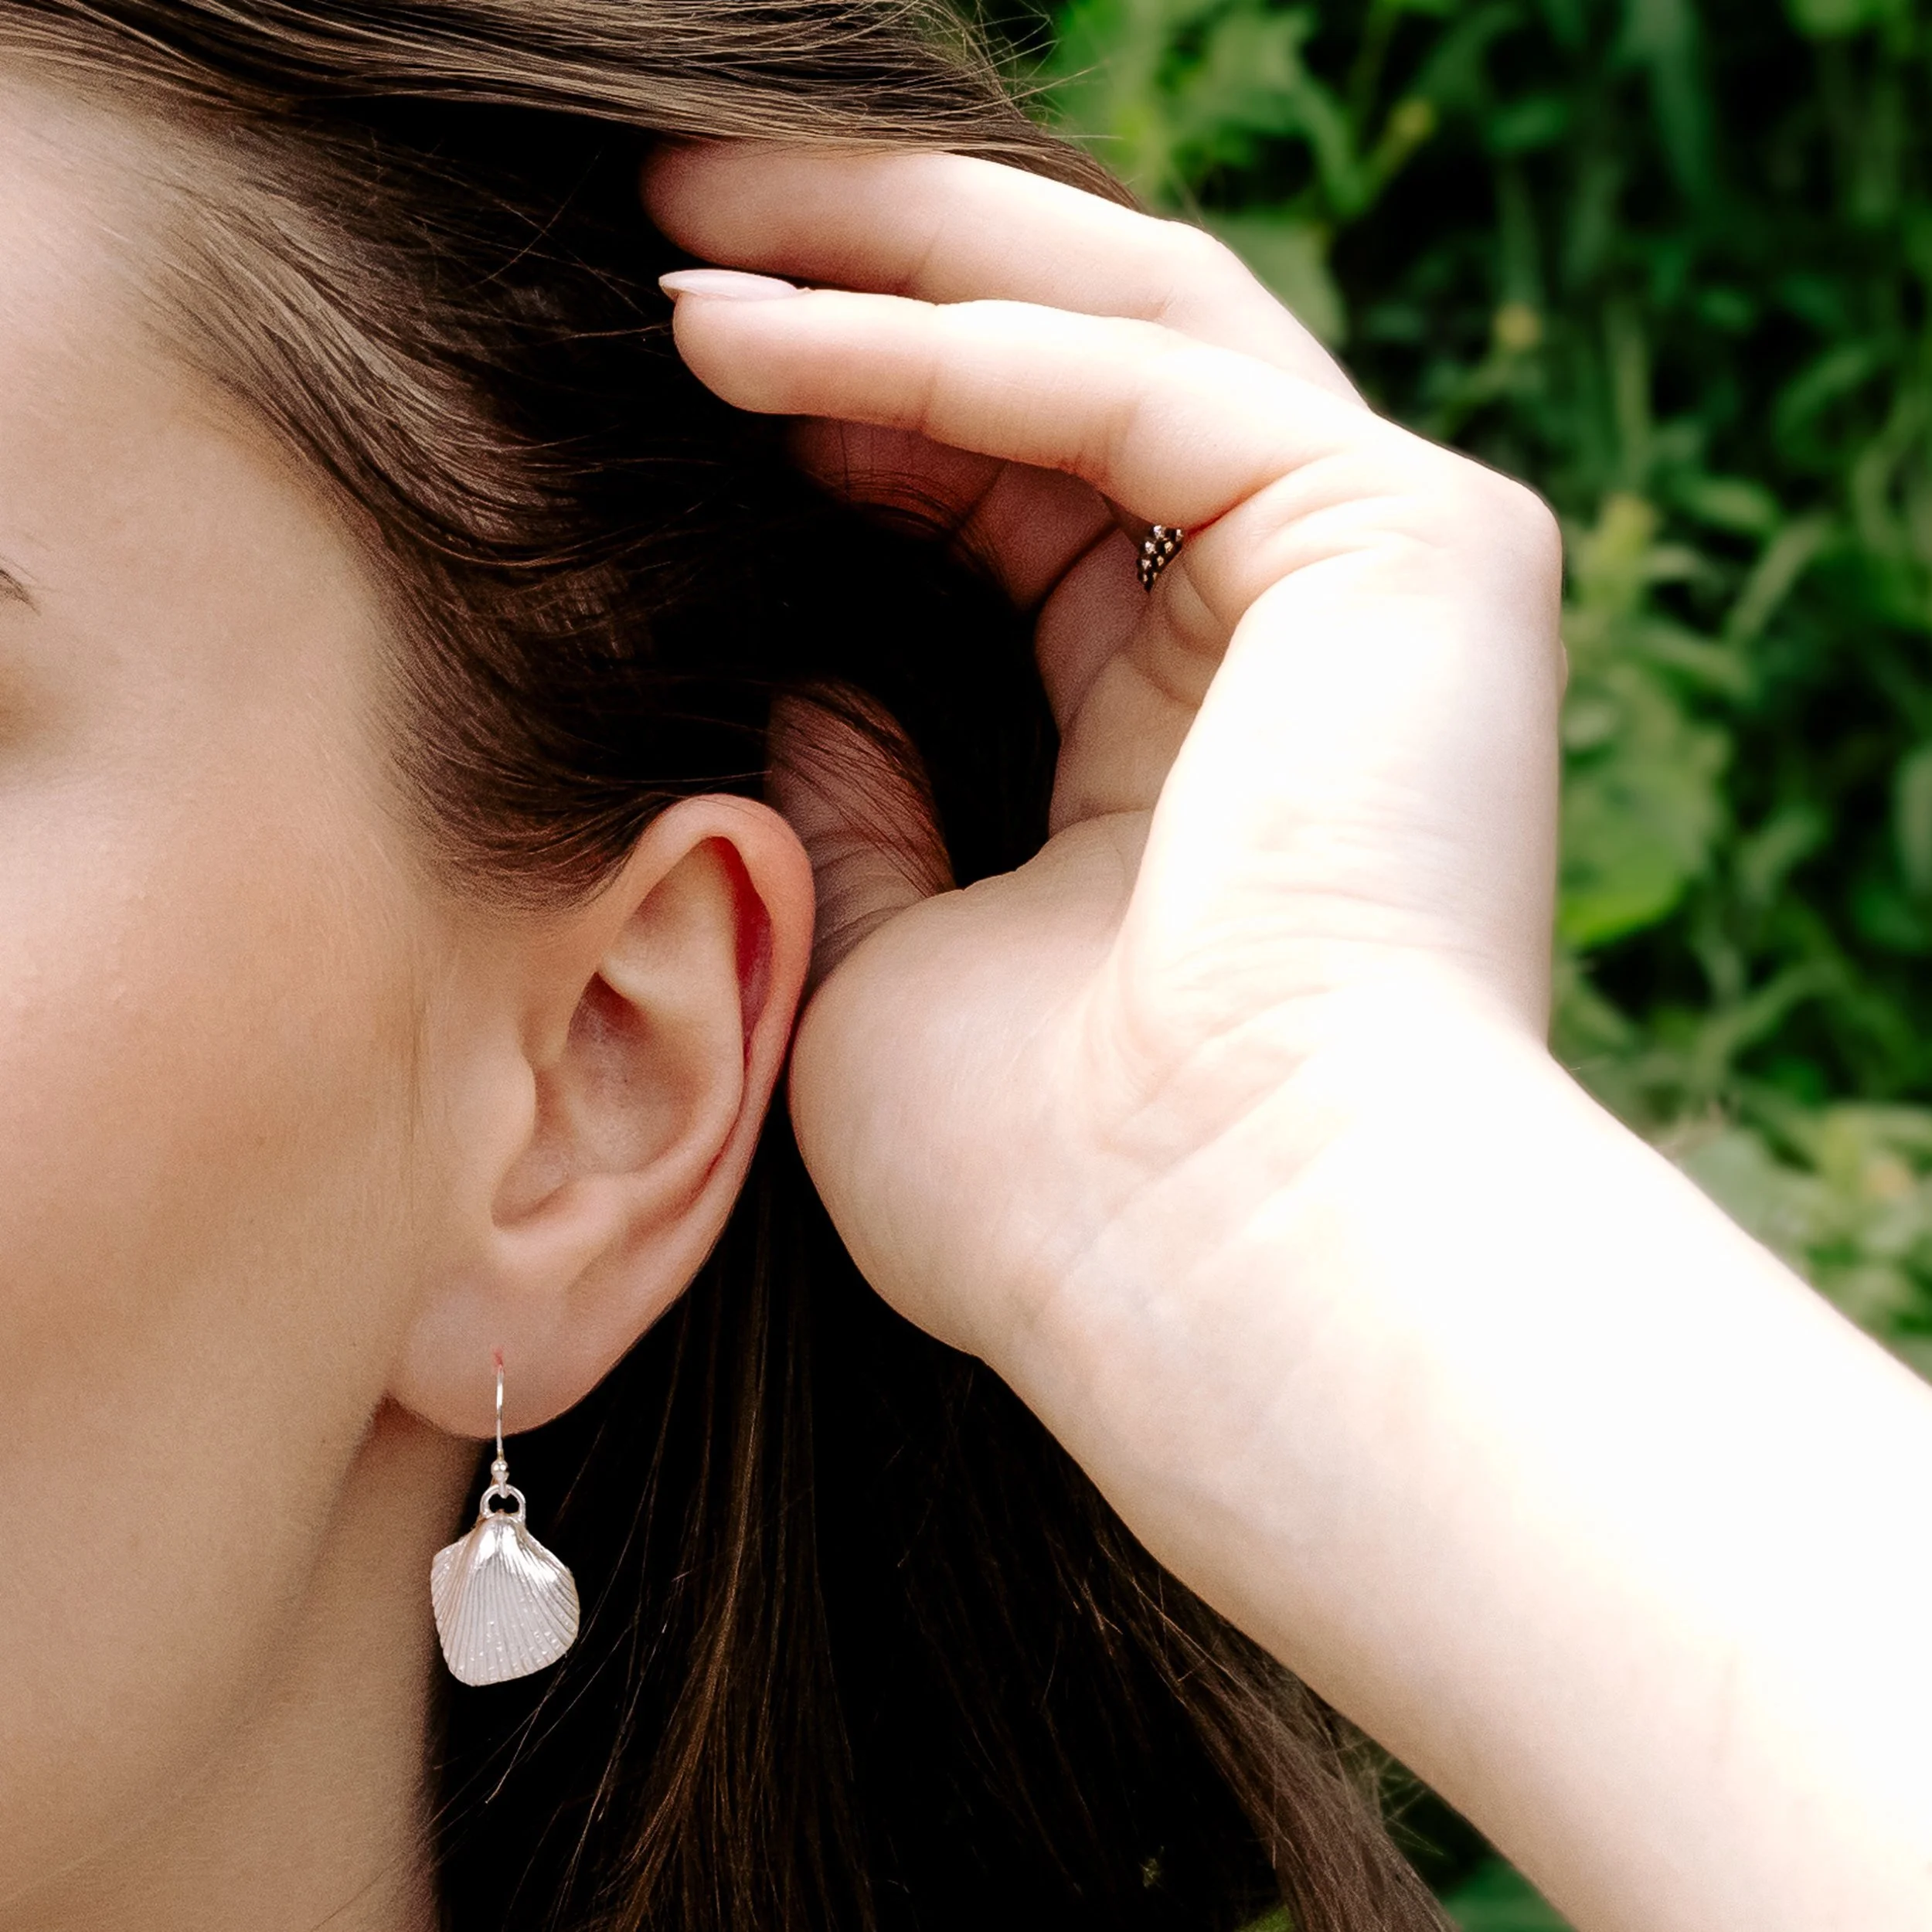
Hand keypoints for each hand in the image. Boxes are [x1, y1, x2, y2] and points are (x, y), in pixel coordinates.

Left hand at [646, 144, 1564, 1367]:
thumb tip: (800, 672)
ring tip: (678, 221)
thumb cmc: (1056, 1188)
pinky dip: (945, 348)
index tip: (682, 377)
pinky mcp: (1414, 546)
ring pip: (1116, 328)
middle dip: (865, 289)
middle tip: (665, 229)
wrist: (1225, 1280)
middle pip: (1071, 382)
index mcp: (1195, 748)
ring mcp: (1379, 580)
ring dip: (889, 261)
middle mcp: (1307, 641)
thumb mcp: (902, 965)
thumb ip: (868, 802)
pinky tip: (754, 335)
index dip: (856, 428)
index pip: (1028, 515)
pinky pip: (1139, 388)